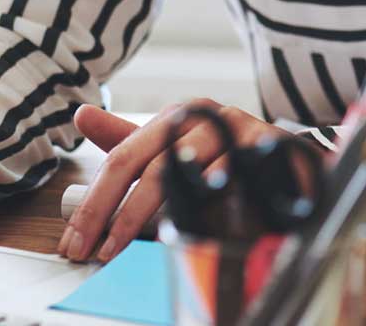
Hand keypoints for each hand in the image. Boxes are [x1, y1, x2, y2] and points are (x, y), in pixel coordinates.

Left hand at [60, 99, 286, 263]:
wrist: (287, 154)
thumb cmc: (224, 153)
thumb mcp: (173, 144)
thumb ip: (127, 140)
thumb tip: (81, 116)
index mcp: (176, 115)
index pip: (123, 157)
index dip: (97, 202)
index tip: (77, 241)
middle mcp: (204, 116)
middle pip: (153, 168)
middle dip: (121, 216)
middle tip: (101, 251)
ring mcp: (236, 129)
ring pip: (192, 175)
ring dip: (165, 215)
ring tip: (146, 244)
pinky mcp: (265, 144)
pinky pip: (235, 177)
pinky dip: (216, 201)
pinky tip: (200, 222)